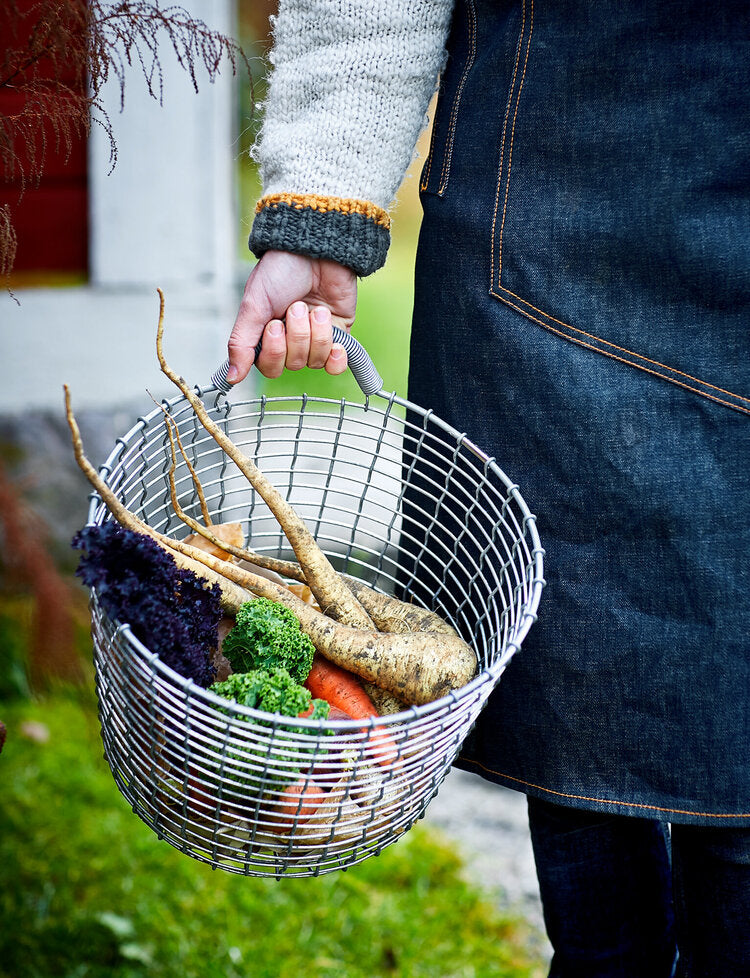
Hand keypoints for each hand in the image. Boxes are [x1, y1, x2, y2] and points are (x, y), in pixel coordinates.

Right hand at [227, 250, 357, 383]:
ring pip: (316, 360)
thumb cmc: (280, 271)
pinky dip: (336, 357)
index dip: (275, 351)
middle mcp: (290, 341)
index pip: (269, 367)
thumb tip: (232, 377)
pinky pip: (337, 364)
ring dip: (317, 333)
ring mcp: (315, 339)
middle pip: (294, 364)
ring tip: (316, 308)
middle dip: (297, 334)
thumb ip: (242, 343)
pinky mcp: (340, 335)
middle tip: (297, 306)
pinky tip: (337, 345)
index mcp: (266, 335)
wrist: (316, 248)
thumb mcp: (254, 305)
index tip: (275, 325)